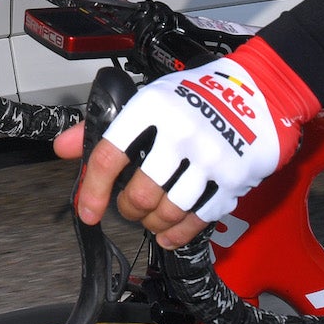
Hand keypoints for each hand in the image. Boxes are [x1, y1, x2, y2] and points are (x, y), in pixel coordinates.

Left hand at [64, 39, 314, 248]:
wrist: (260, 90)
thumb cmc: (199, 93)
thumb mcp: (149, 98)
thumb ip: (103, 126)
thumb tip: (63, 147)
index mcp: (151, 108)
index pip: (108, 156)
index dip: (91, 190)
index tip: (86, 210)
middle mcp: (179, 133)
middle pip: (138, 194)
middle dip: (126, 209)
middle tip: (127, 206)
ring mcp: (208, 158)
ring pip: (166, 212)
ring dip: (152, 223)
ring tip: (151, 216)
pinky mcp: (232, 179)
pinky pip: (198, 219)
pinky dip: (178, 234)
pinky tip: (169, 234)